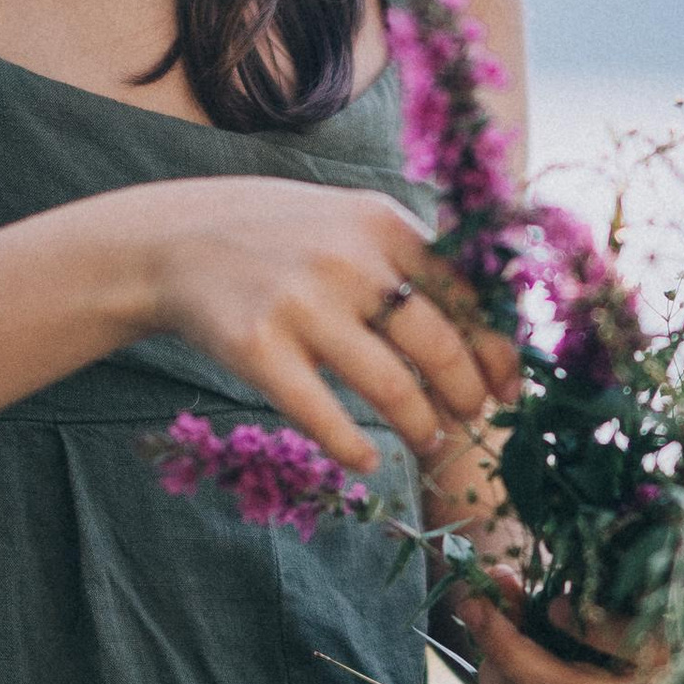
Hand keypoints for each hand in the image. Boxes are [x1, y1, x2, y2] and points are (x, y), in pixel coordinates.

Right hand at [144, 178, 517, 477]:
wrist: (175, 239)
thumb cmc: (281, 238)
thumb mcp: (349, 223)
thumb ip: (410, 261)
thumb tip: (491, 330)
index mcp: (382, 223)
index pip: (468, 296)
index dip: (497, 350)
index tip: (508, 387)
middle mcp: (347, 259)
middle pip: (439, 345)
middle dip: (465, 395)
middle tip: (468, 418)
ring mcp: (301, 303)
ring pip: (392, 387)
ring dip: (421, 426)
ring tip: (426, 439)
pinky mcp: (257, 347)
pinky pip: (323, 414)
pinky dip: (354, 448)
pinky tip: (367, 460)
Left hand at [465, 585, 668, 683]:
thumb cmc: (588, 632)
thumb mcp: (570, 605)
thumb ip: (533, 596)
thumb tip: (491, 580)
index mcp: (661, 658)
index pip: (626, 645)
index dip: (583, 626)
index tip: (553, 608)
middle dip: (506, 654)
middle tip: (485, 624)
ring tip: (489, 668)